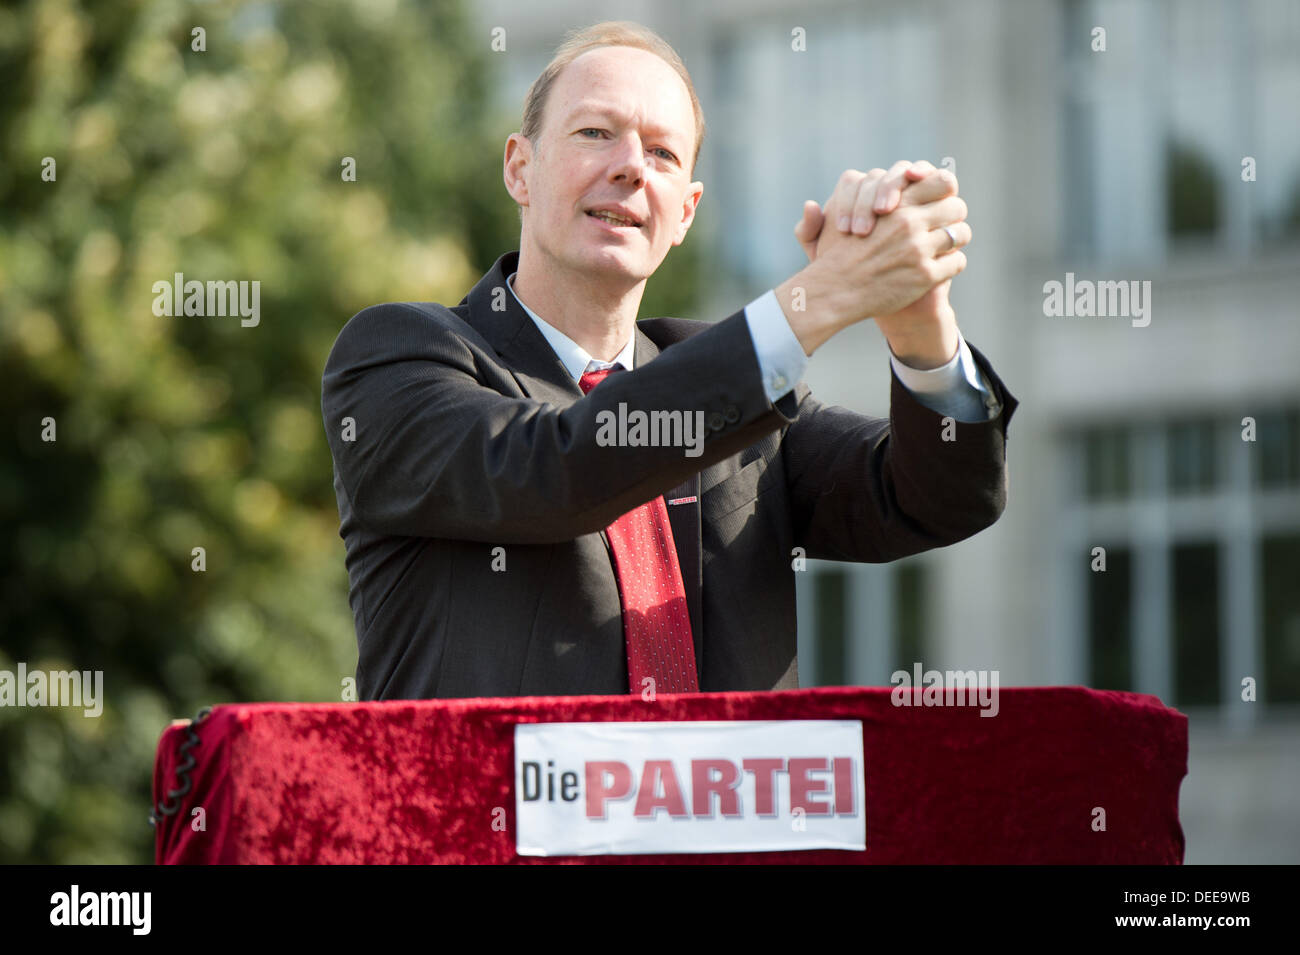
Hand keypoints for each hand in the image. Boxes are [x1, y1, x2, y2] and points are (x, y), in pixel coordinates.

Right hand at [794, 162, 970, 366]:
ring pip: (961, 234)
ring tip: (943, 248)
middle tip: (945, 226)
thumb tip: (903, 174)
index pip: (942, 182)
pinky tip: (938, 269)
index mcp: (896, 204)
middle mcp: (909, 223)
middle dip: (953, 216)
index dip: (945, 191)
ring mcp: (919, 249)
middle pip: (956, 207)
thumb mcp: (847, 215)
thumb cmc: (838, 254)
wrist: (834, 292)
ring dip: (955, 241)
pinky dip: (951, 265)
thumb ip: (867, 193)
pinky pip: (957, 262)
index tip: (939, 201)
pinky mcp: (925, 275)